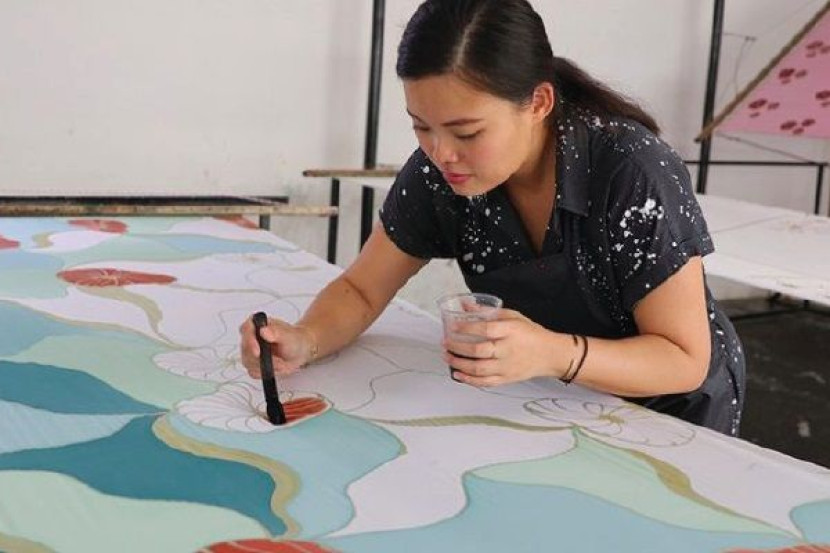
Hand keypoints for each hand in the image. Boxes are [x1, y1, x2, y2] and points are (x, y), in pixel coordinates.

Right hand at [239, 315, 314, 378]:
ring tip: (280, 362)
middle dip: (262, 358)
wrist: (298, 352)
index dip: (249, 341)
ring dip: (266, 366)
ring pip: (249, 363)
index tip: (258, 352)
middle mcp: (250, 337)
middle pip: (245, 349)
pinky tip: (275, 367)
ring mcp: (249, 351)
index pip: (246, 329)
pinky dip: (266, 372)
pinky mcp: (251, 364)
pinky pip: (253, 372)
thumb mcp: (288, 336)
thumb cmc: (293, 340)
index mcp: (256, 323)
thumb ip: (277, 333)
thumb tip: (263, 331)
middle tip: (278, 361)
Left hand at [442, 309, 573, 386]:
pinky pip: (485, 382)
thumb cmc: (532, 334)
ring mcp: (507, 366)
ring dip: (459, 364)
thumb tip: (466, 306)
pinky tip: (458, 374)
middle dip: (457, 348)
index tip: (453, 327)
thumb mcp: (513, 316)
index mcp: (510, 331)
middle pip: (478, 351)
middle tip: (446, 343)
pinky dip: (469, 380)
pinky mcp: (506, 379)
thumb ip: (488, 312)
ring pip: (479, 369)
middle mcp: (508, 350)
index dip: (467, 329)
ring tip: (448, 357)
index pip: (485, 330)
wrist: (550, 354)